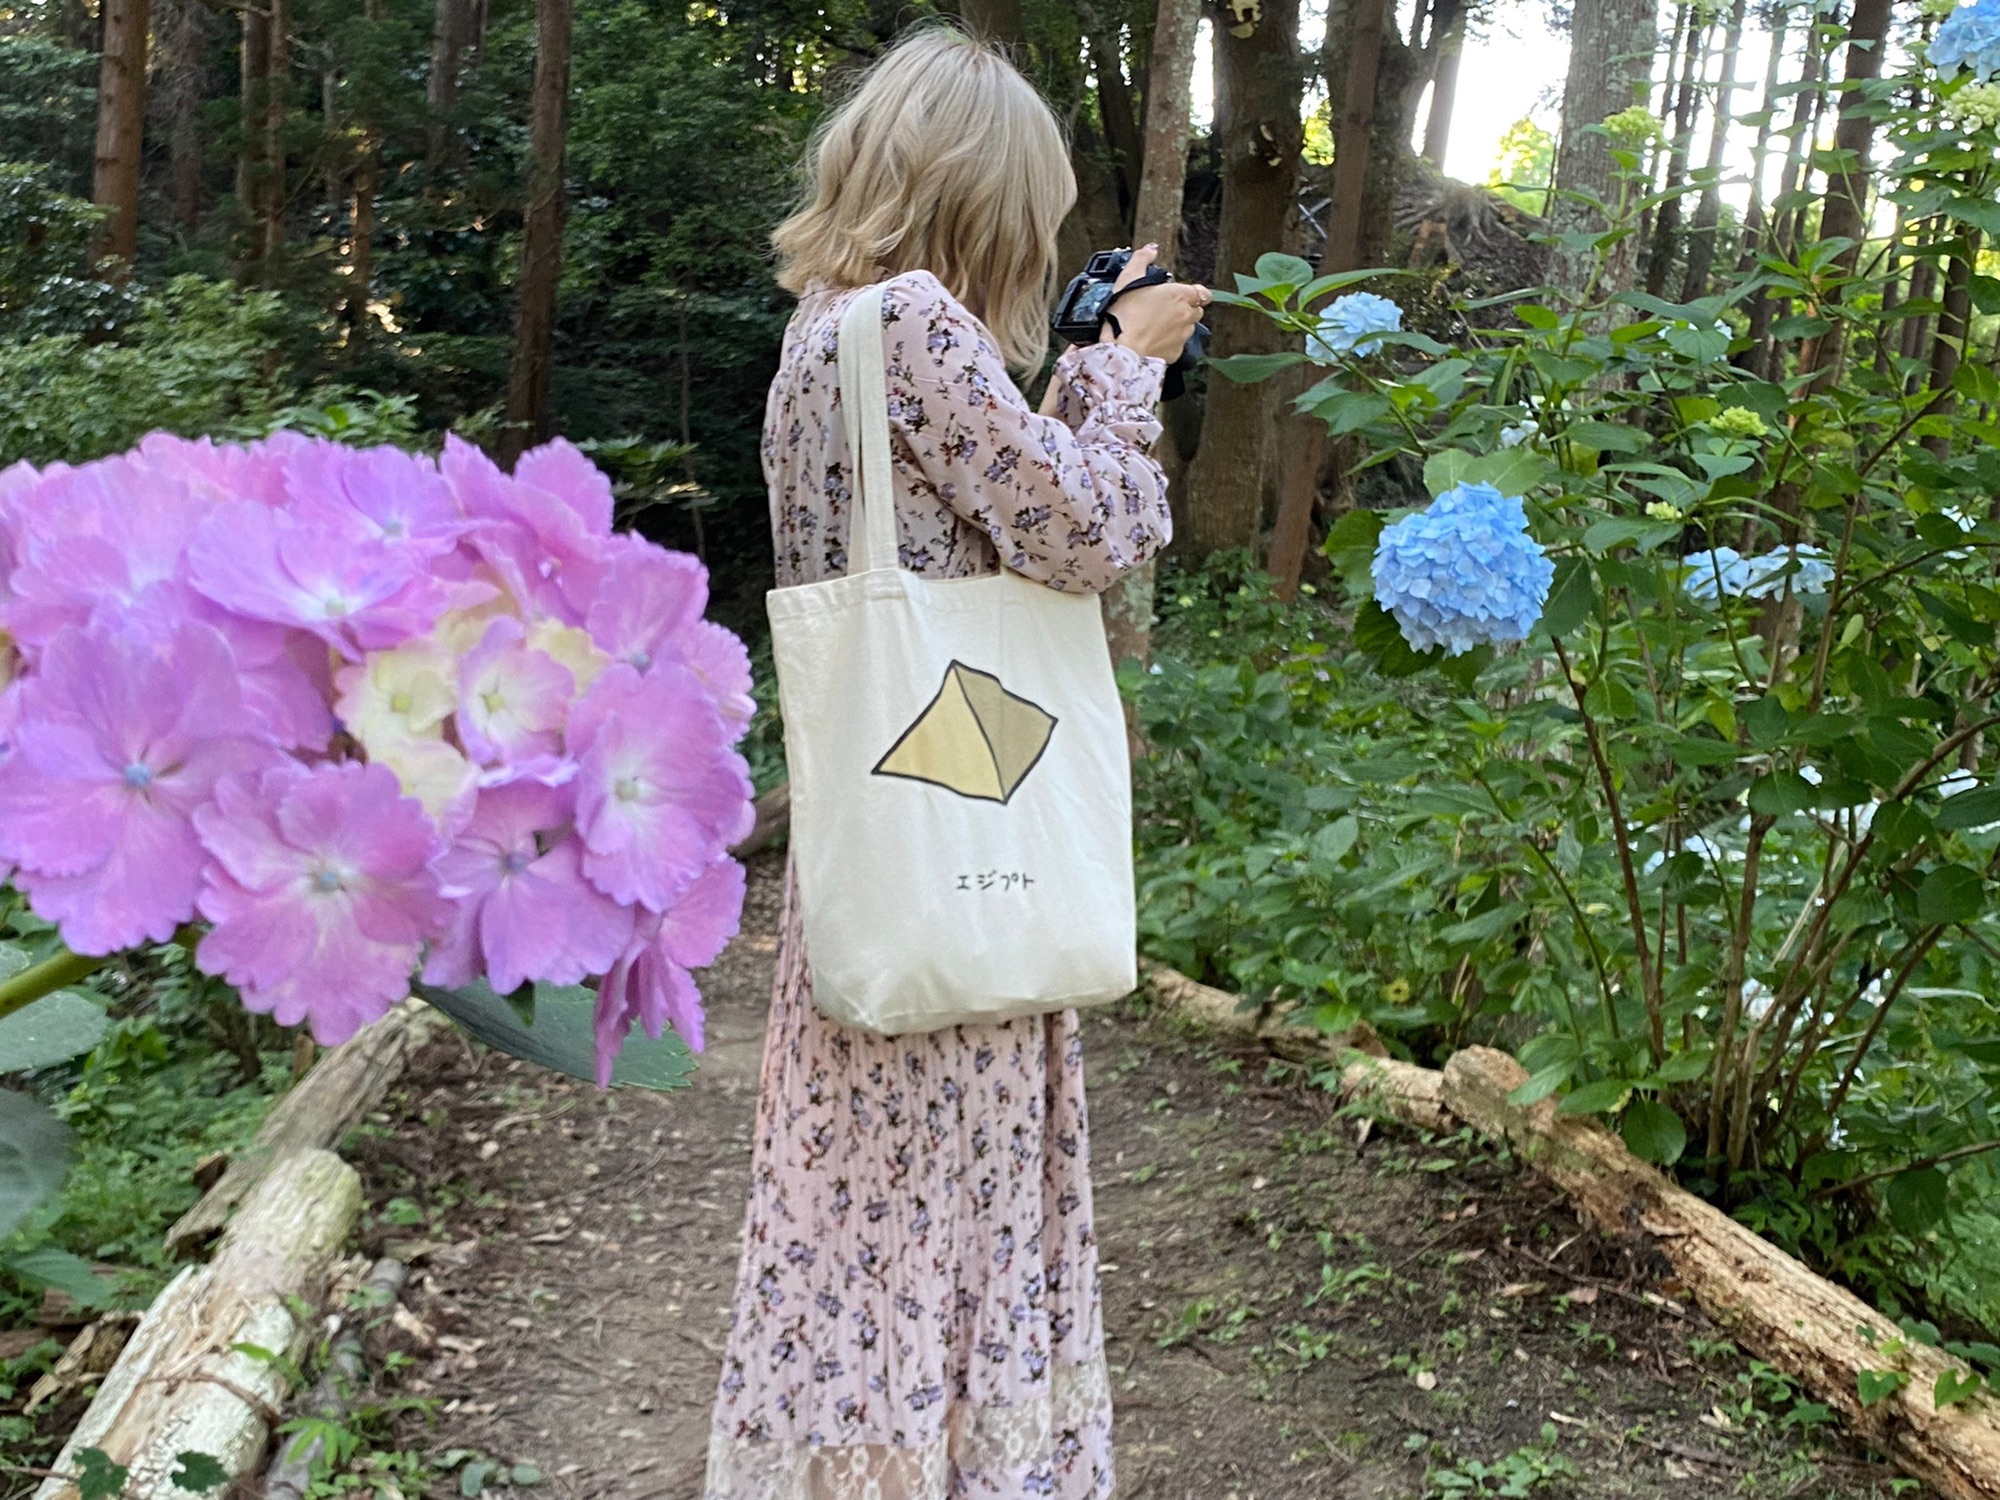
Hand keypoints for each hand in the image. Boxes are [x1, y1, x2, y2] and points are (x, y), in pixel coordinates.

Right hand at [1100, 244, 1210, 362]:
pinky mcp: (1176, 354)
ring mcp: (1183, 336)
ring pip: (1187, 328)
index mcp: (1180, 295)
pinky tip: (1152, 339)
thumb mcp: (1128, 279)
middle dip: (1184, 309)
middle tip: (1162, 308)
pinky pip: (1177, 345)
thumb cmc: (1125, 317)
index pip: (1202, 292)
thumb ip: (1142, 259)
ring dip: (1177, 325)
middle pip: (1196, 310)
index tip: (1182, 294)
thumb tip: (1150, 249)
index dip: (1194, 292)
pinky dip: (1168, 342)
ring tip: (1155, 325)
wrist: (1122, 351)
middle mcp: (1187, 316)